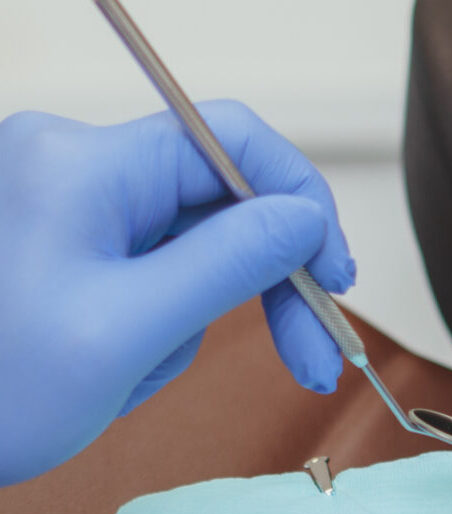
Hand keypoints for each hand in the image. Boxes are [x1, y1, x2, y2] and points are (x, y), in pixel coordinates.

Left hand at [0, 104, 354, 484]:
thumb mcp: (128, 333)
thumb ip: (230, 263)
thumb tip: (305, 219)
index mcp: (81, 164)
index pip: (232, 139)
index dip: (300, 201)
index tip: (332, 274)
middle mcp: (69, 163)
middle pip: (217, 196)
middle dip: (264, 276)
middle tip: (311, 354)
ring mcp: (61, 201)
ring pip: (188, 243)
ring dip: (191, 315)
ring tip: (138, 373)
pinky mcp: (56, 240)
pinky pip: (147, 268)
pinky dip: (156, 322)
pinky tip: (119, 368)